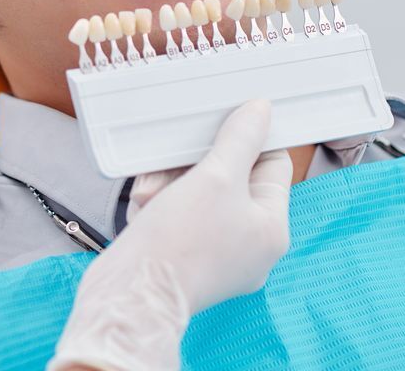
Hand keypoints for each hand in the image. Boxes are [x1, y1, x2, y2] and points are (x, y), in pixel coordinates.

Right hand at [48, 99, 291, 370]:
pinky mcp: (186, 261)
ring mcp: (218, 256)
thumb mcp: (215, 177)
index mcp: (272, 230)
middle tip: (171, 162)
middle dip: (193, 165)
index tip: (223, 120)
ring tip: (150, 193)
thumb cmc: (180, 242)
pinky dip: (159, 205)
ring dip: (169, 184)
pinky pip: (177, 216)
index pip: (272, 166)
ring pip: (198, 196)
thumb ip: (240, 140)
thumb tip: (261, 111)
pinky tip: (144, 207)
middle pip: (229, 179)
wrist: (132, 294)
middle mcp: (250, 247)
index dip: (248, 139)